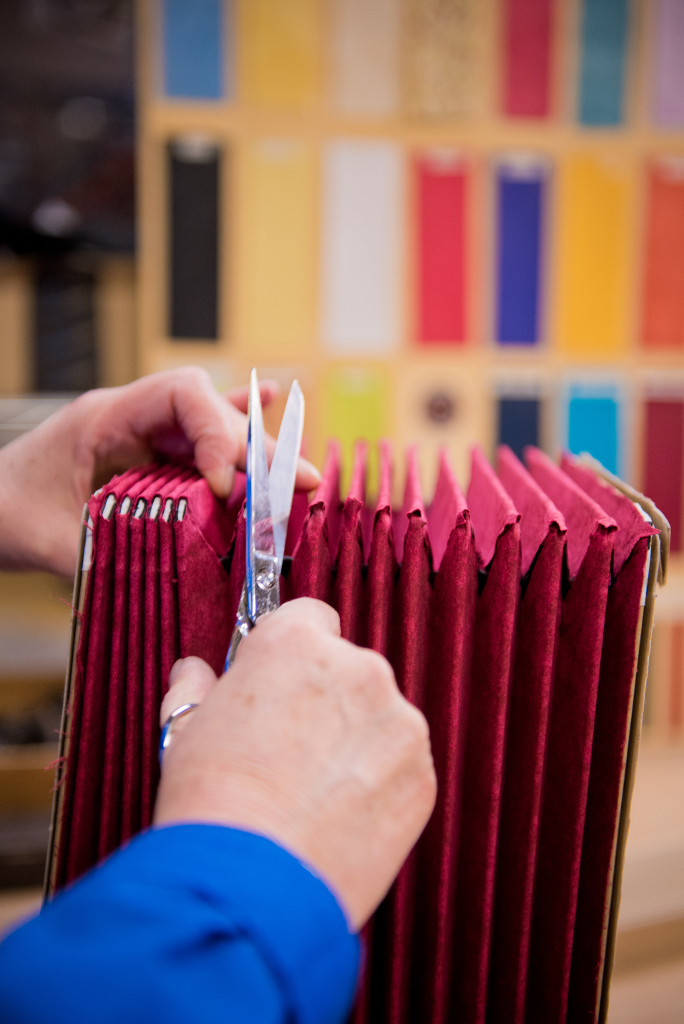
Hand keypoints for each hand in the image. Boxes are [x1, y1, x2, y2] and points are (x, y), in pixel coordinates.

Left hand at [0, 367, 319, 576]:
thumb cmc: (4, 513)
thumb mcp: (48, 540)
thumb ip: (103, 557)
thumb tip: (164, 588)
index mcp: (105, 416)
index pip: (180, 395)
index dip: (216, 432)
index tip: (225, 486)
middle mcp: (132, 416)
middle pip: (209, 412)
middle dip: (256, 448)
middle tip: (298, 486)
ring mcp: (141, 431)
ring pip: (211, 425)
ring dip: (256, 450)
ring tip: (300, 478)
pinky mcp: (146, 452)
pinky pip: (197, 432)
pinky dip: (234, 427)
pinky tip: (269, 403)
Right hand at [155, 598, 436, 929]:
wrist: (250, 883)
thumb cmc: (213, 800)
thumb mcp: (187, 728)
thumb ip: (199, 687)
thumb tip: (194, 672)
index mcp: (297, 642)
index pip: (311, 617)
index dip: (293, 654)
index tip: (282, 683)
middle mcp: (358, 668)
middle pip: (349, 669)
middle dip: (327, 700)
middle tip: (290, 750)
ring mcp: (398, 721)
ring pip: (379, 719)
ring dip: (356, 743)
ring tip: (312, 793)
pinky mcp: (422, 774)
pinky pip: (400, 767)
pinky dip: (378, 785)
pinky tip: (340, 817)